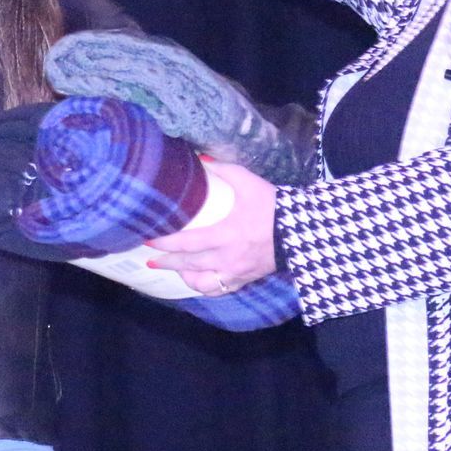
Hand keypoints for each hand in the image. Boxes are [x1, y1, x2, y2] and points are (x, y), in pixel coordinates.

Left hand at [147, 162, 279, 293]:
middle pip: (188, 264)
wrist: (301, 231)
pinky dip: (203, 287)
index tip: (149, 239)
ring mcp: (235, 272)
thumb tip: (200, 159)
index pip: (187, 243)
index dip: (165, 243)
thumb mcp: (250, 183)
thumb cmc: (274, 206)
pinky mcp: (244, 280)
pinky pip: (218, 290)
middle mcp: (227, 258)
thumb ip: (224, 171)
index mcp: (226, 234)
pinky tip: (196, 280)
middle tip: (150, 258)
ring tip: (173, 268)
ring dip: (183, 276)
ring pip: (201, 283)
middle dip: (166, 262)